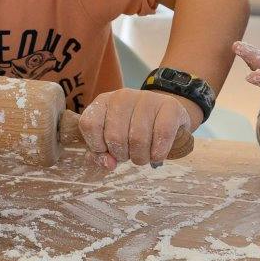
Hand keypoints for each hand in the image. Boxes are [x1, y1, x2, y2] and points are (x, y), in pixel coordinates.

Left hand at [78, 87, 199, 170]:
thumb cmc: (133, 130)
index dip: (97, 146)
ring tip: (144, 155)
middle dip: (122, 155)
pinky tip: (157, 155)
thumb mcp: (111, 139)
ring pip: (138, 139)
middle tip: (130, 155)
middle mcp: (122, 96)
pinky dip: (158, 153)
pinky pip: (162, 135)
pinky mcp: (170, 105)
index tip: (108, 152)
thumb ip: (101, 154)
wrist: (166, 116)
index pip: (89, 125)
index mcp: (103, 102)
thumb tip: (109, 164)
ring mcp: (146, 98)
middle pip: (114, 137)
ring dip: (141, 157)